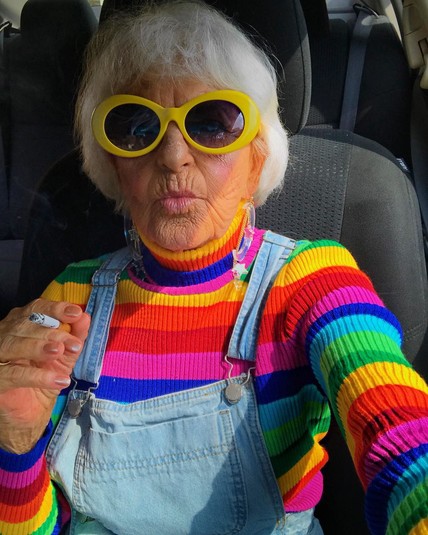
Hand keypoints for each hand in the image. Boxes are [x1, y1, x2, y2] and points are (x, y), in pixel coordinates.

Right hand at [0, 299, 89, 453]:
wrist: (30, 413)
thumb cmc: (44, 376)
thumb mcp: (65, 355)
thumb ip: (74, 336)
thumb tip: (85, 318)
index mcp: (22, 325)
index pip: (36, 308)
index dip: (55, 309)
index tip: (76, 314)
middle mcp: (5, 335)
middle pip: (26, 325)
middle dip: (53, 333)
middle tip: (73, 344)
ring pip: (14, 345)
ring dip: (40, 347)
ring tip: (60, 352)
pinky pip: (13, 374)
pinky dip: (37, 376)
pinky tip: (59, 380)